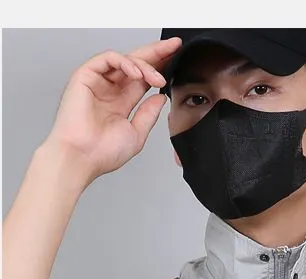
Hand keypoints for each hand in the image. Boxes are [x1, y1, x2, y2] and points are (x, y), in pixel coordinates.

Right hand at [45, 36, 181, 182]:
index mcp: (122, 103)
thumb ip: (149, 113)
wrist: (82, 157)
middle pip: (136, 64)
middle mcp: (110, 90)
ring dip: (144, 64)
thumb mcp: (137, 133)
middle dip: (156, 53)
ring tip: (157, 77)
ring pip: (124, 60)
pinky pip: (108, 58)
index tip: (176, 59)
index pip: (143, 79)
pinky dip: (125, 62)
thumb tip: (161, 97)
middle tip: (174, 47)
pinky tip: (137, 73)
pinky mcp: (85, 75)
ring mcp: (98, 82)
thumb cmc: (102, 152)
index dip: (159, 67)